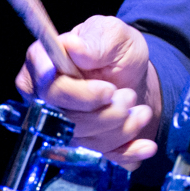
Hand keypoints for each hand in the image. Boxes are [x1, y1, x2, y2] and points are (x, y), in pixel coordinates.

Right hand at [14, 15, 163, 169]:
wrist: (134, 75)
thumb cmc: (116, 50)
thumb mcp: (113, 34)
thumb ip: (96, 39)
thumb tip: (74, 47)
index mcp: (43, 63)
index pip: (46, 86)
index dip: (77, 93)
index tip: (108, 90)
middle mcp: (44, 97)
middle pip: (64, 118)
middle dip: (105, 112)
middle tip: (129, 97)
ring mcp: (59, 123)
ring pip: (83, 139)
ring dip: (120, 128)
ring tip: (141, 110)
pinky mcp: (80, 144)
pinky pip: (100, 156)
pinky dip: (127, 151)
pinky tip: (146, 146)